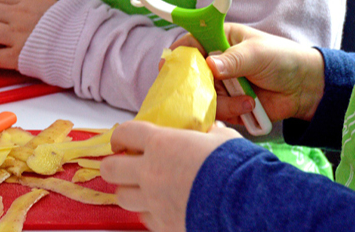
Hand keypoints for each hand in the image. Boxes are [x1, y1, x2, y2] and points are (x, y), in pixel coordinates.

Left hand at [101, 121, 241, 231]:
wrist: (244, 203)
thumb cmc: (234, 166)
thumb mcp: (223, 139)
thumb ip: (211, 134)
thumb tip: (213, 131)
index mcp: (161, 144)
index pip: (125, 133)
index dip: (120, 136)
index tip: (123, 141)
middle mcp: (150, 172)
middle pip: (110, 169)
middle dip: (114, 165)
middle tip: (124, 165)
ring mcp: (153, 201)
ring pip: (122, 197)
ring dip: (129, 191)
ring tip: (142, 188)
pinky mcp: (163, 225)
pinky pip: (144, 218)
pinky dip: (148, 212)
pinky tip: (162, 207)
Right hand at [171, 23, 324, 123]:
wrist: (305, 89)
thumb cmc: (283, 59)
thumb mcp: (258, 53)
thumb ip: (234, 59)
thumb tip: (210, 65)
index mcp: (220, 40)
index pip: (191, 44)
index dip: (178, 54)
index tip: (167, 65)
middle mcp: (216, 63)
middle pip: (191, 76)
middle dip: (200, 86)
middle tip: (213, 90)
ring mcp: (221, 86)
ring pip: (203, 98)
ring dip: (225, 102)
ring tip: (248, 100)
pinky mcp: (228, 106)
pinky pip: (217, 113)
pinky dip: (231, 113)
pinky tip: (249, 108)